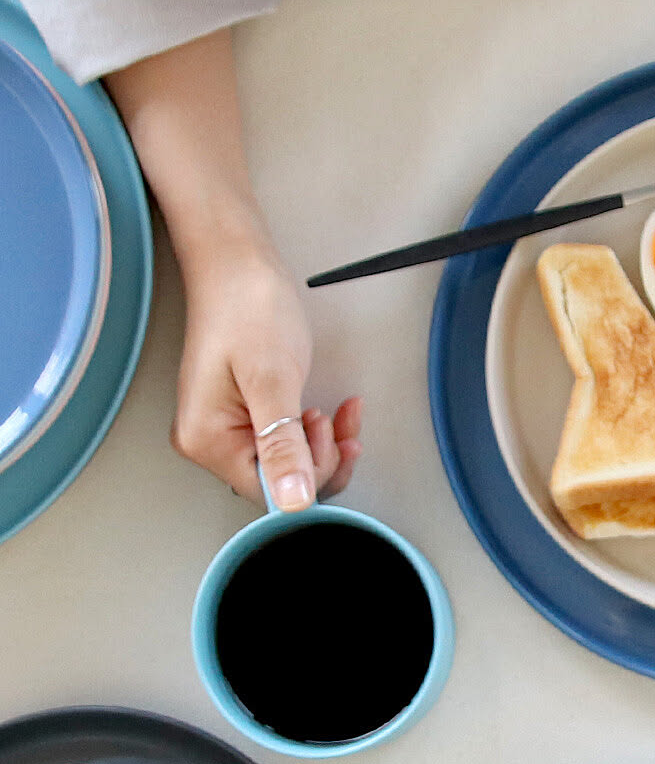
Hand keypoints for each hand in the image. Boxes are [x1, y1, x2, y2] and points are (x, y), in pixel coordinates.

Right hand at [173, 231, 361, 510]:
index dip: (311, 474)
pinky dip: (319, 433)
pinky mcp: (247, 418)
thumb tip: (291, 501)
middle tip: (335, 419)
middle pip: (282, 482)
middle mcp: (210, 443)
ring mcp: (228, 431)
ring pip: (292, 464)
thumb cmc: (248, 308)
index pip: (270, 494)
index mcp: (207, 441)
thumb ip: (282, 444)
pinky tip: (337, 412)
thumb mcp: (272, 379)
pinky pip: (290, 443)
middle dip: (322, 458)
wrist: (237, 262)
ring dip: (326, 445)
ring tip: (337, 412)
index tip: (331, 435)